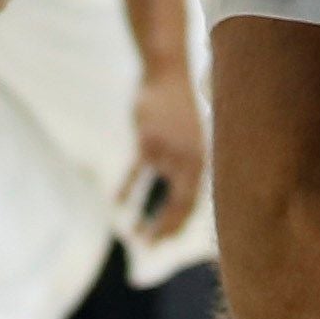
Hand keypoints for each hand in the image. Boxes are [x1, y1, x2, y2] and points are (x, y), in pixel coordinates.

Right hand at [127, 62, 205, 244]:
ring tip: (135, 234)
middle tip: (151, 246)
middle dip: (165, 229)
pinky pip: (136, 172)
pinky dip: (126, 188)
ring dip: (144, 216)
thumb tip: (181, 195)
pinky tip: (117, 203)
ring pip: (155, 191)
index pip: (193, 203)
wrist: (168, 71)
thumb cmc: (180, 106)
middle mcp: (187, 158)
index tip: (166, 240)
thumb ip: (187, 164)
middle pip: (178, 203)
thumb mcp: (189, 135)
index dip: (180, 224)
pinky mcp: (147, 141)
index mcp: (202, 158)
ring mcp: (167, 150)